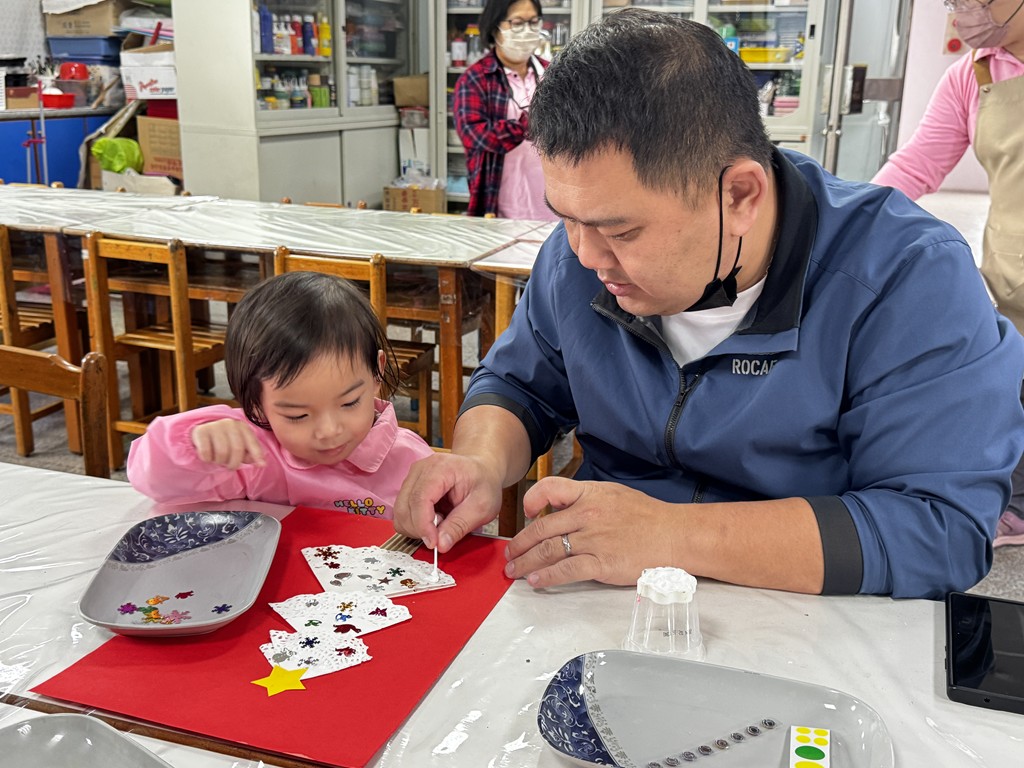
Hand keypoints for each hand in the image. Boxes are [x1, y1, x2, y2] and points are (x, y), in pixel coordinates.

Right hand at [190, 419, 265, 469]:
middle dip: (234, 463)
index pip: (252, 442)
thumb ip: (251, 454)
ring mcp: (215, 426)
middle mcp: (230, 423)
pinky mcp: (201, 431)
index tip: (262, 465)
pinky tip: (208, 455)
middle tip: (230, 466)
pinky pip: (207, 453)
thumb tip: (261, 464)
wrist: (203, 433)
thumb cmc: (226, 442)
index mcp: (242, 426)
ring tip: (218, 459)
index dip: (257, 455)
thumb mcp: (240, 446)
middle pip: (237, 450)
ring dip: (220, 462)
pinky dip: (207, 459)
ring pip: (222, 453)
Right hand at [393, 452, 504, 551]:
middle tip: (441, 533)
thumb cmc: (484, 483)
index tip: (434, 543)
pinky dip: (415, 523)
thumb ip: (460, 526)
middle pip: (404, 506)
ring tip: (440, 522)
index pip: (420, 498)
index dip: (423, 525)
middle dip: (419, 528)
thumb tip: (441, 545)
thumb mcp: (482, 507)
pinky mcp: (409, 486)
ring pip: (400, 511)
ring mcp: (412, 476)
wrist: (482, 469)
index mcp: (441, 468)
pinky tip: (433, 519)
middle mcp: (421, 469)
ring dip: (416, 526)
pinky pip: (402, 511)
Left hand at [504, 476, 679, 587]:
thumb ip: (586, 500)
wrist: (674, 535)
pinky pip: (566, 571)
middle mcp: (587, 515)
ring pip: (549, 551)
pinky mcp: (601, 563)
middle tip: (510, 555)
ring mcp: (593, 540)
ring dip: (527, 563)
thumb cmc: (648, 517)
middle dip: (520, 544)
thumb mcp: (614, 495)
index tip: (525, 513)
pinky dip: (547, 577)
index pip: (550, 488)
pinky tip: (536, 581)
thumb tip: (560, 509)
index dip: (532, 500)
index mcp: (590, 494)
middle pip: (542, 528)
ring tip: (515, 571)